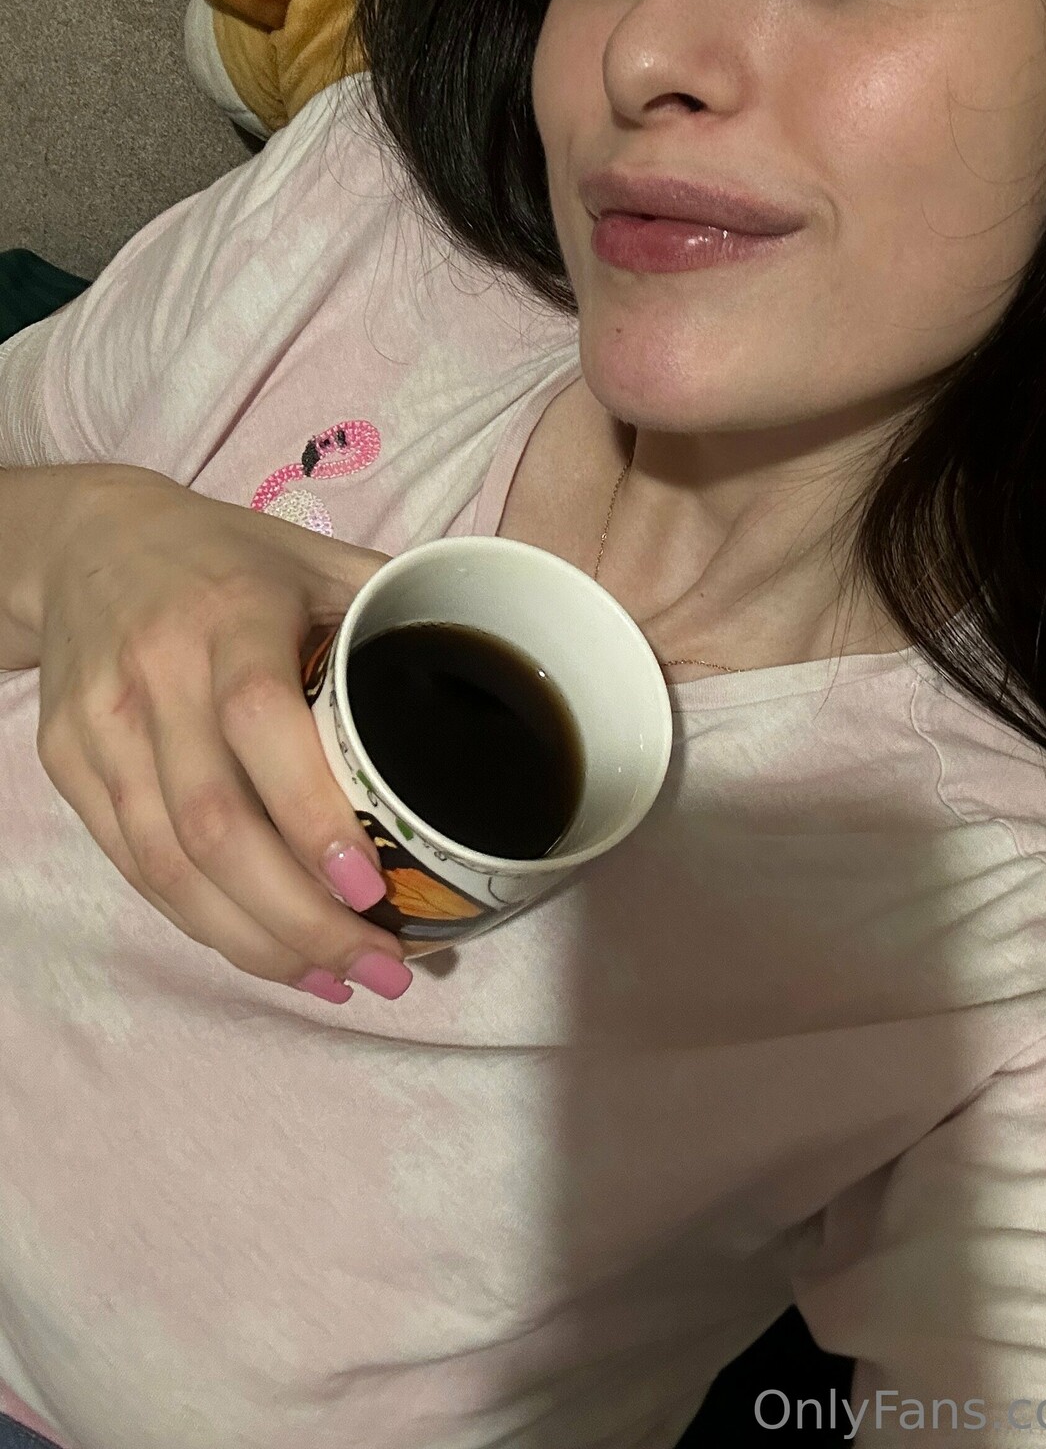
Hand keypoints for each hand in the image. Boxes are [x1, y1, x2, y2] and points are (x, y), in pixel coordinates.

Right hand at [34, 465, 425, 1001]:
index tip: (372, 886)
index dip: (311, 815)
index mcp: (227, 616)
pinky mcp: (67, 765)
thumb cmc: (224, 555)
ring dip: (254, 941)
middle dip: (298, 918)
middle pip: (211, 825)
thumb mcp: (312, 554)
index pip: (258, 723)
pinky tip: (267, 952)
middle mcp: (155, 675)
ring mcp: (101, 728)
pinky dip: (202, 923)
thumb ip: (395, 601)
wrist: (83, 543)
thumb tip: (498, 647)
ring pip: (166, 865)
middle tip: (380, 966)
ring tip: (337, 980)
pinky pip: (135, 866)